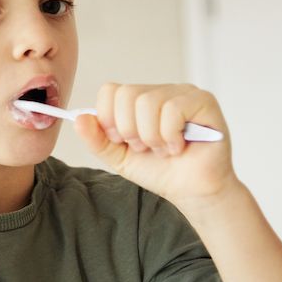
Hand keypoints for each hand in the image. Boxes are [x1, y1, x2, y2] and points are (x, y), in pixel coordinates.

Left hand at [74, 83, 238, 207]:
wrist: (190, 191)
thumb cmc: (159, 171)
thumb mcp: (118, 157)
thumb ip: (96, 139)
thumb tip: (78, 119)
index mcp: (138, 101)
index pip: (110, 90)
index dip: (108, 118)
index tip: (119, 140)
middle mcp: (160, 91)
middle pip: (126, 94)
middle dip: (129, 130)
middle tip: (145, 147)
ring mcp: (183, 93)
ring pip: (148, 102)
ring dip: (151, 136)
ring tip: (163, 149)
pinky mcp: (203, 101)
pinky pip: (173, 108)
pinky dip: (170, 135)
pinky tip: (178, 146)